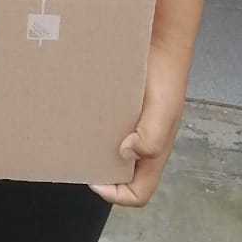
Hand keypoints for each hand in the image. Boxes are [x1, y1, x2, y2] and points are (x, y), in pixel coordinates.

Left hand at [88, 44, 187, 206]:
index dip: (117, 195)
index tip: (94, 179)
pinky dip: (95, 127)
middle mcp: (143, 145)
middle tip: (80, 158)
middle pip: (122, 176)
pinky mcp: (122, 111)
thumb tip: (125, 153)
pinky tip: (82, 116)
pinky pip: (107, 128)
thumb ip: (151, 137)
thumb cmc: (166, 79)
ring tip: (76, 138)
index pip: (138, 193)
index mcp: (154, 153)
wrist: (160, 46)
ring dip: (95, 150)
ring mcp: (132, 128)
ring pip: (112, 152)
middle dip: (102, 173)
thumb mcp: (163, 111)